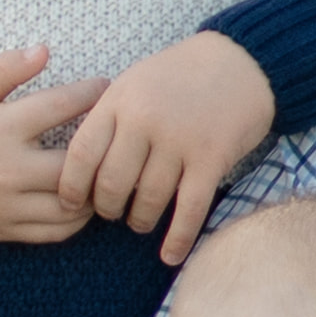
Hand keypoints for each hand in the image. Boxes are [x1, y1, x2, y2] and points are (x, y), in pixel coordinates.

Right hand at [0, 42, 86, 243]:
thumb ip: (4, 69)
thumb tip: (45, 50)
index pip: (60, 106)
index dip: (90, 94)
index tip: (106, 88)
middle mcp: (6, 169)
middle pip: (74, 165)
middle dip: (101, 149)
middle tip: (115, 137)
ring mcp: (6, 204)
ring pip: (70, 207)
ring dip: (93, 191)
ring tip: (102, 172)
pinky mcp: (2, 229)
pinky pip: (53, 233)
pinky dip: (75, 220)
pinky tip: (81, 202)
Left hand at [52, 29, 277, 245]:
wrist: (243, 61)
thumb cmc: (183, 74)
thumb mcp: (135, 81)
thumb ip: (109, 116)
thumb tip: (83, 166)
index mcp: (118, 100)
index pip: (81, 154)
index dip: (72, 187)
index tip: (72, 203)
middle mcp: (144, 120)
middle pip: (112, 184)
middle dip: (107, 208)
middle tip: (112, 213)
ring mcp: (178, 140)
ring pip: (148, 199)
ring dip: (141, 220)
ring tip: (141, 222)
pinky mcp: (211, 159)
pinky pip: (188, 209)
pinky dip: (178, 238)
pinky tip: (170, 255)